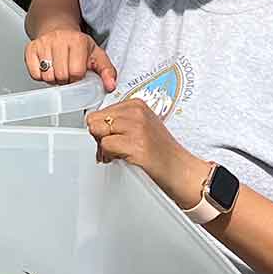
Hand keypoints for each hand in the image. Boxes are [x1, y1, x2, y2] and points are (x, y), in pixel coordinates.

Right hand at [25, 29, 116, 90]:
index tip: (78, 74)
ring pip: (47, 76)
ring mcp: (43, 43)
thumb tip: (110, 86)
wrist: (57, 28)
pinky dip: (41, 76)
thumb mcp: (96, 54)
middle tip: (67, 74)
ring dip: (53, 79)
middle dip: (65, 80)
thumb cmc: (77, 44)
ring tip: (58, 70)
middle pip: (61, 76)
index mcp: (78, 41)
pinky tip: (47, 69)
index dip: (77, 78)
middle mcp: (59, 40)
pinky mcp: (31, 48)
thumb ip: (107, 71)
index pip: (76, 72)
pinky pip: (34, 73)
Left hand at [86, 99, 211, 208]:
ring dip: (103, 148)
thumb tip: (92, 125)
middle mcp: (136, 112)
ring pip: (97, 132)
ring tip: (118, 154)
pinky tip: (123, 158)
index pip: (99, 111)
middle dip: (99, 137)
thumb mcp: (140, 126)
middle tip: (112, 148)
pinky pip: (106, 146)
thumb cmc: (160, 150)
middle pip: (94, 121)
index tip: (112, 138)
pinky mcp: (136, 144)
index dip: (101, 128)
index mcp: (136, 104)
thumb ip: (119, 121)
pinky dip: (110, 156)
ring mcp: (137, 127)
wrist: (180, 169)